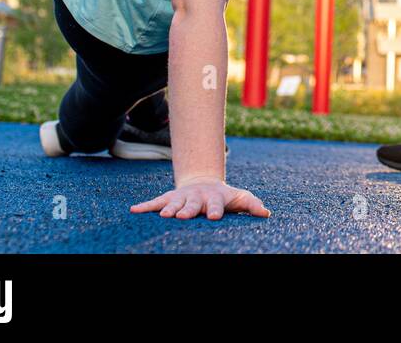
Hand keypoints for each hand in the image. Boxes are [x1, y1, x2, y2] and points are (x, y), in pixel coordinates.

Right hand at [131, 177, 270, 220]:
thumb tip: (266, 213)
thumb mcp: (240, 198)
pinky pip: (155, 202)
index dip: (215, 210)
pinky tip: (134, 210)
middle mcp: (197, 197)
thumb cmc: (225, 197)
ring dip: (168, 208)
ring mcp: (182, 197)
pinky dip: (145, 206)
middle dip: (188, 209)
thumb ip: (251, 205)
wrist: (205, 183)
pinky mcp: (169, 199)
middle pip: (192, 204)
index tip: (214, 217)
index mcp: (215, 198)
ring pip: (174, 202)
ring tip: (164, 215)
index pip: (216, 205)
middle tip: (183, 216)